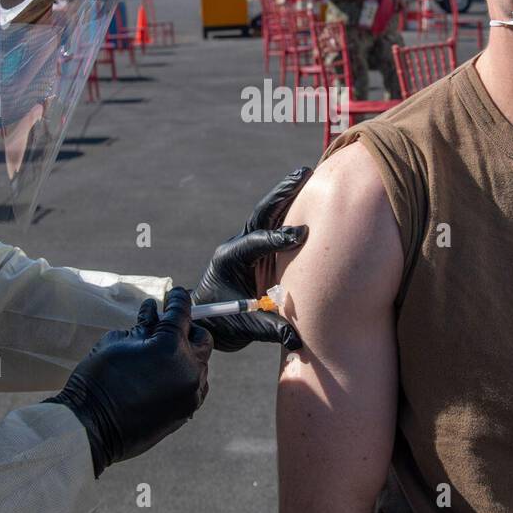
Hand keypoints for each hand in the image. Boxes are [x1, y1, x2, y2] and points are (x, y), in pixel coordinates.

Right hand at [45, 287, 210, 476]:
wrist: (90, 427)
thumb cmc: (97, 380)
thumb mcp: (117, 342)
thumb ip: (142, 327)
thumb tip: (153, 315)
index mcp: (170, 346)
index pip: (182, 312)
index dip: (178, 299)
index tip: (176, 294)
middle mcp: (188, 369)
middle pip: (202, 339)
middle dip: (188, 329)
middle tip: (169, 327)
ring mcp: (190, 393)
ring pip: (200, 365)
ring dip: (186, 355)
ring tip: (161, 355)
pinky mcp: (187, 411)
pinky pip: (194, 386)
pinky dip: (183, 377)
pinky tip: (162, 377)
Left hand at [192, 167, 311, 351]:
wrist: (206, 319)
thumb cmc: (221, 322)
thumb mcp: (242, 327)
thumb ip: (268, 329)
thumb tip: (296, 337)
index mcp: (229, 260)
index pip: (255, 243)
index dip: (277, 238)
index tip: (301, 235)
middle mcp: (238, 247)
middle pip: (260, 216)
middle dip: (280, 195)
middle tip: (302, 174)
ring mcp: (247, 245)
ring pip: (267, 215)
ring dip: (285, 195)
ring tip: (304, 175)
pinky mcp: (257, 249)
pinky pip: (274, 224)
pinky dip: (289, 209)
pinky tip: (306, 196)